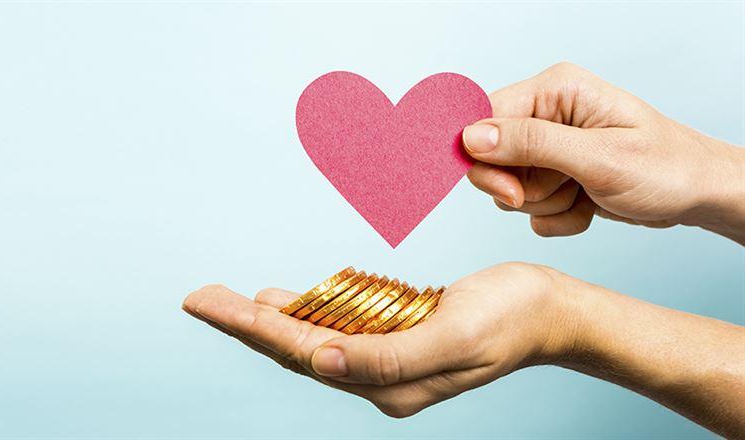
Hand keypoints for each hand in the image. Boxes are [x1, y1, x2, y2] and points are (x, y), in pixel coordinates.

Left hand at [182, 262, 575, 416]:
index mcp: (389, 383)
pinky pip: (341, 326)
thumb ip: (387, 357)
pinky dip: (309, 311)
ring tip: (225, 300)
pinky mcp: (398, 338)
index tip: (209, 303)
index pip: (305, 352)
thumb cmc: (511, 318)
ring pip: (314, 337)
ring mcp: (389, 361)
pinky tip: (285, 300)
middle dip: (245, 323)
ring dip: (269, 318)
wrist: (550, 311)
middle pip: (298, 348)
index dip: (255, 327)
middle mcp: (381, 378)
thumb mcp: (455, 335)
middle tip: (199, 297)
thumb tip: (320, 360)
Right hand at [464, 62, 744, 242]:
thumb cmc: (666, 168)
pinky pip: (529, 206)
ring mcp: (550, 146)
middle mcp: (547, 114)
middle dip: (524, 188)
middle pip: (491, 158)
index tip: (510, 191)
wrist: (699, 194)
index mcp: (555, 90)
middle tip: (563, 192)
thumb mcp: (598, 157)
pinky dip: (557, 216)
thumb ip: (532, 144)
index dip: (485, 159)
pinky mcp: (555, 174)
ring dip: (546, 203)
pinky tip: (589, 205)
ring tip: (586, 193)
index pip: (485, 119)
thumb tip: (472, 137)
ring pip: (509, 187)